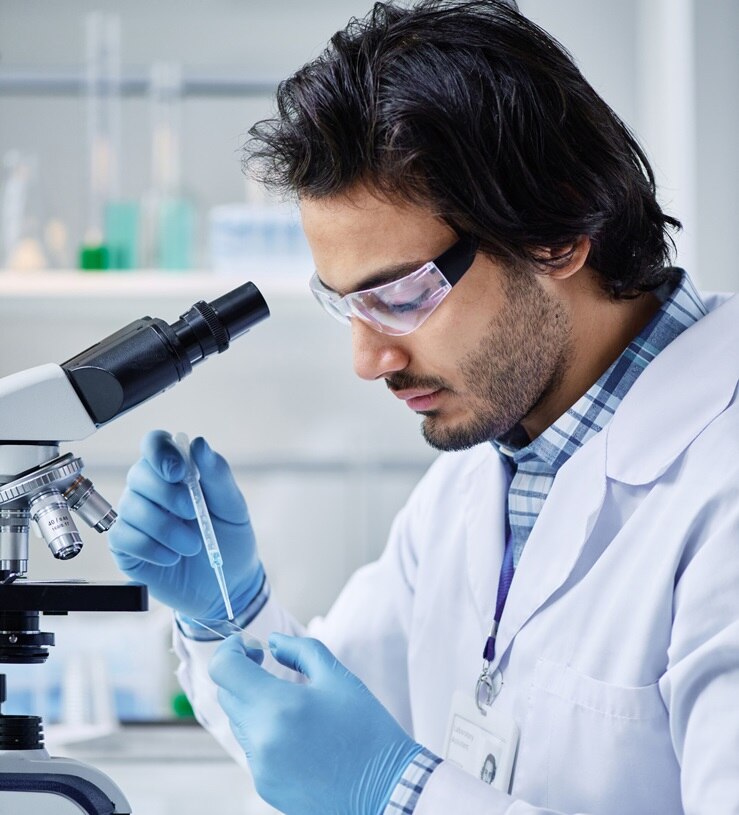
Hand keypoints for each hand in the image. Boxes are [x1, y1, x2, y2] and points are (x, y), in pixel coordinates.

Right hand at [108, 430, 262, 619]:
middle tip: (194, 513)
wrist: (227, 584)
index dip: (160, 451)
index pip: (154, 443)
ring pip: (130, 507)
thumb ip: (217, 475)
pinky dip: (150, 548)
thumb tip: (199, 444)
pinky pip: (122, 536)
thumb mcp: (233, 507)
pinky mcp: (125, 546)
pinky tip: (172, 557)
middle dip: (166, 495)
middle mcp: (151, 490)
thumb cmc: (230, 540)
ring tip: (192, 546)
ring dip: (165, 528)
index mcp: (176, 472)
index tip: (178, 472)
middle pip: (139, 474)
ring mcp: (135, 517)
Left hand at [209, 633, 422, 814]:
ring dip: (252, 703)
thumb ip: (300, 650)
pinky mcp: (264, 785)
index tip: (248, 645)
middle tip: (266, 664)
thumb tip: (272, 642)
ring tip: (289, 703)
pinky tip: (296, 733)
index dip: (230, 649)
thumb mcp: (338, 677)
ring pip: (239, 721)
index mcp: (277, 706)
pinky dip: (263, 731)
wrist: (385, 788)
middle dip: (242, 674)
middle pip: (228, 694)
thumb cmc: (366, 729)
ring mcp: (260, 766)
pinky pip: (252, 748)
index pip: (224, 669)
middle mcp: (260, 739)